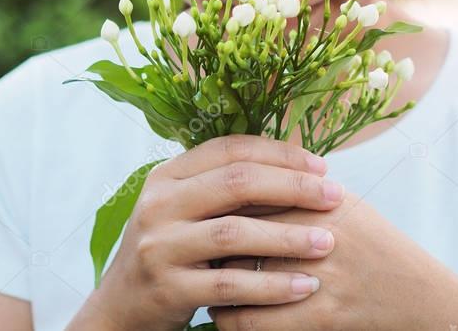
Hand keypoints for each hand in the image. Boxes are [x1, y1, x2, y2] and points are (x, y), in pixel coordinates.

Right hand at [78, 135, 346, 330]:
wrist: (122, 308)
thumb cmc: (173, 249)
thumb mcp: (188, 208)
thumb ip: (228, 186)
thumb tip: (299, 162)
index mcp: (168, 175)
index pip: (231, 149)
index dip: (280, 153)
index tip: (322, 167)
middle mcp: (158, 204)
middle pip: (237, 183)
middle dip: (293, 188)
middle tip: (335, 197)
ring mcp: (159, 246)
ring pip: (235, 233)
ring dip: (289, 237)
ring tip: (328, 242)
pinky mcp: (167, 288)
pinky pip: (230, 286)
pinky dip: (272, 286)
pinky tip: (305, 286)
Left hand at [209, 191, 457, 329]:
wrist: (419, 295)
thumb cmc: (377, 246)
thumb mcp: (346, 206)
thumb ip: (300, 189)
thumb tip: (248, 171)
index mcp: (321, 202)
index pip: (250, 195)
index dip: (218, 205)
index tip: (199, 212)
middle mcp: (318, 235)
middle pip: (238, 234)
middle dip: (209, 243)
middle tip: (191, 248)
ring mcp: (319, 277)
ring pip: (239, 280)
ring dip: (213, 284)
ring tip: (201, 283)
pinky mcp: (321, 317)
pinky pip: (255, 322)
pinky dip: (230, 320)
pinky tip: (222, 315)